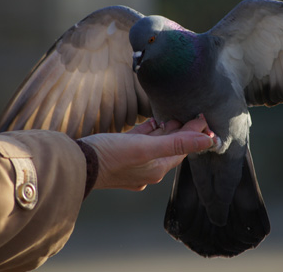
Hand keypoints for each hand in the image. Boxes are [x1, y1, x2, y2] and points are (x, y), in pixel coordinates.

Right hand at [80, 116, 213, 190]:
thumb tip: (208, 140)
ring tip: (176, 114)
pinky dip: (148, 131)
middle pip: (170, 147)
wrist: (74, 162)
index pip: (182, 149)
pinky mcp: (120, 155)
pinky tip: (152, 120)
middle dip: (182, 131)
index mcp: (156, 169)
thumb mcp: (145, 147)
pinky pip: (139, 142)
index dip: (195, 134)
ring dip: (166, 130)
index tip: (204, 116)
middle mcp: (146, 169)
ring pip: (155, 144)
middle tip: (193, 112)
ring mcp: (132, 163)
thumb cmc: (108, 155)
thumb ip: (177, 143)